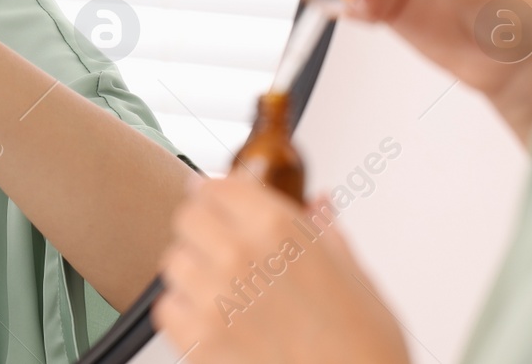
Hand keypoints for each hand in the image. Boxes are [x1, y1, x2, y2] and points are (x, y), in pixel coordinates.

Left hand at [153, 175, 408, 363]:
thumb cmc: (364, 345)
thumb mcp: (355, 276)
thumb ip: (324, 232)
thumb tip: (319, 205)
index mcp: (276, 227)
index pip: (215, 184)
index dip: (218, 193)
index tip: (220, 201)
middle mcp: (238, 254)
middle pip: (188, 216)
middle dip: (203, 228)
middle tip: (223, 246)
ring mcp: (214, 297)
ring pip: (174, 261)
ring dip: (192, 270)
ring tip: (224, 289)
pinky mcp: (199, 339)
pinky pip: (167, 307)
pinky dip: (183, 312)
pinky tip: (214, 320)